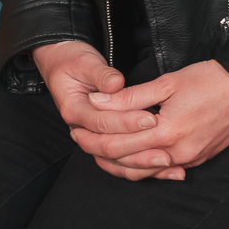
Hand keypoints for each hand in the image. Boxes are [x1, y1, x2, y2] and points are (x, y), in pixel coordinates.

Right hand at [31, 41, 171, 181]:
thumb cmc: (74, 61)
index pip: (102, 123)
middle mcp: (79, 129)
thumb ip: (101, 74)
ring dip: (140, 163)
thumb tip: (116, 84)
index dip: (127, 122)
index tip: (152, 119)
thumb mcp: (85, 62)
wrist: (61, 64)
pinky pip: (117, 159)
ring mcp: (89, 136)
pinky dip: (136, 165)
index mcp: (73, 110)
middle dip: (137, 148)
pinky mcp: (100, 139)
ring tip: (167, 162)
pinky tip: (159, 167)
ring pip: (112, 160)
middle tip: (164, 149)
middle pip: (107, 147)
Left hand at [71, 59, 228, 180]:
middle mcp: (176, 154)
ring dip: (118, 162)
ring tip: (98, 149)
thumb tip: (98, 100)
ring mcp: (188, 160)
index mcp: (166, 133)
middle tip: (78, 139)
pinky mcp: (197, 160)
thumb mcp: (169, 82)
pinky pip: (162, 170)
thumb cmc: (211, 80)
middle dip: (98, 151)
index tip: (75, 126)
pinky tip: (130, 159)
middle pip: (126, 161)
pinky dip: (142, 166)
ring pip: (143, 171)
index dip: (93, 136)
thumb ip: (131, 97)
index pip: (117, 143)